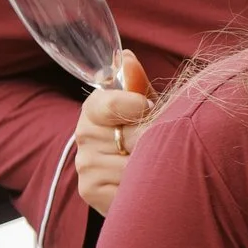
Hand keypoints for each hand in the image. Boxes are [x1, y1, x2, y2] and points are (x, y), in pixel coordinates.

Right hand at [74, 49, 154, 216]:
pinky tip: (146, 185)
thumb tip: (126, 57)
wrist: (143, 180)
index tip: (148, 110)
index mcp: (94, 109)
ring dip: (155, 167)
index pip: (106, 104)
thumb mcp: (147, 109)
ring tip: (158, 166)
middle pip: (131, 136)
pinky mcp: (90, 190)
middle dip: (155, 141)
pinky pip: (127, 186)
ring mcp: (85, 164)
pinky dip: (145, 187)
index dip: (133, 107)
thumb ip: (138, 86)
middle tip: (164, 145)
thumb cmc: (148, 137)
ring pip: (133, 164)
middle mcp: (83, 135)